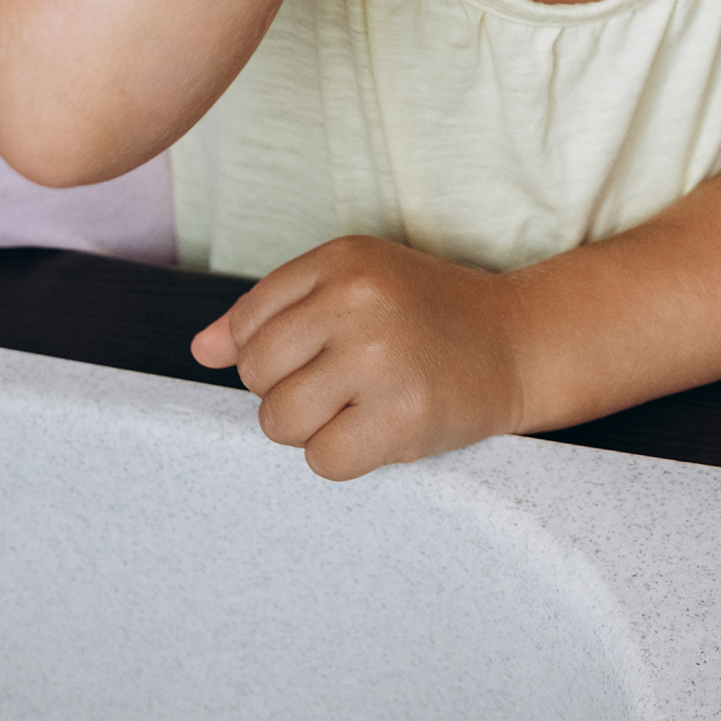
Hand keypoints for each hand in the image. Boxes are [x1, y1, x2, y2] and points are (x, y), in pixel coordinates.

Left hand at [191, 236, 527, 478]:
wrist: (519, 342)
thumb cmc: (428, 317)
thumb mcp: (355, 288)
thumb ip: (274, 313)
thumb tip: (202, 350)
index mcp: (342, 260)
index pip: (247, 322)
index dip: (273, 354)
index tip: (320, 354)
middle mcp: (358, 300)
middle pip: (256, 374)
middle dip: (288, 391)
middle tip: (343, 385)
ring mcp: (380, 357)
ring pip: (279, 421)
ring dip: (312, 429)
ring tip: (359, 407)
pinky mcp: (403, 414)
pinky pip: (323, 459)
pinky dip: (344, 457)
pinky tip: (380, 430)